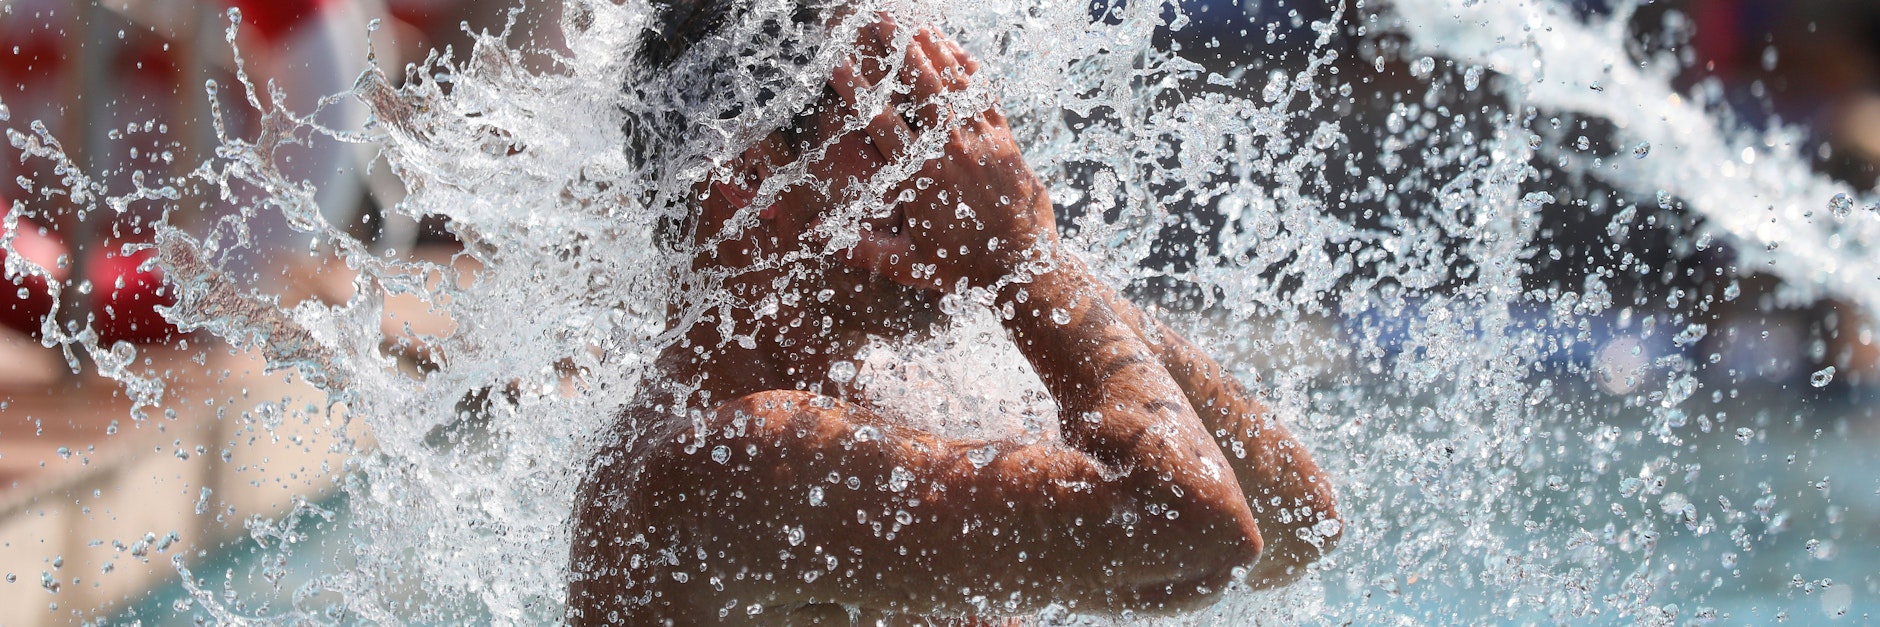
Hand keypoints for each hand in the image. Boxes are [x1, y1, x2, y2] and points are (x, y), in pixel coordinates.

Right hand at [827, 19, 1058, 292]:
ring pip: (954, 84)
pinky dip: (971, 71)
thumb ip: (860, 246)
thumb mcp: (906, 263)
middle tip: (880, 21)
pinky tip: (959, 51)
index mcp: (919, 175)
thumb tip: (815, 238)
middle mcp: (949, 149)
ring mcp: (980, 140)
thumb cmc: (962, 267)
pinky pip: (986, 96)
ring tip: (915, 26)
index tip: (837, 63)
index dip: (856, 89)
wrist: (1023, 267)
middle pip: (920, 86)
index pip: (879, 121)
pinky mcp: (1005, 140)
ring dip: (934, 51)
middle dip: (898, 50)